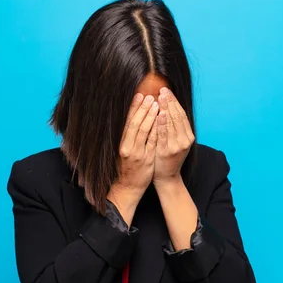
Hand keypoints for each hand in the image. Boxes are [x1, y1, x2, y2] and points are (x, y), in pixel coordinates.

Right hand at [108, 93, 158, 223]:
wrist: (128, 187)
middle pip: (135, 124)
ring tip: (156, 104)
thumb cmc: (125, 167)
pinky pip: (152, 142)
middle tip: (150, 96)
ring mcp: (137, 153)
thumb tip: (132, 117)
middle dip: (143, 109)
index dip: (133, 108)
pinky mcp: (146, 159)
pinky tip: (161, 120)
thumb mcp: (123, 150)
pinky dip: (157, 130)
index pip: (127, 121)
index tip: (139, 96)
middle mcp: (127, 147)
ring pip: (144, 131)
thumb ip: (127, 136)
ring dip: (151, 116)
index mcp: (120, 143)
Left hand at [154, 88, 194, 185]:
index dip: (175, 101)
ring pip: (173, 123)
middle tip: (163, 90)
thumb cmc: (167, 157)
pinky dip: (163, 123)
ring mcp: (178, 145)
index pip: (181, 114)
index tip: (167, 90)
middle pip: (178, 116)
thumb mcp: (175, 141)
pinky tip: (160, 114)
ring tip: (161, 97)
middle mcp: (185, 139)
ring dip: (167, 109)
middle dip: (170, 102)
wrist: (166, 176)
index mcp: (188, 135)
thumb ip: (174, 127)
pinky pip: (165, 134)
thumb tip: (168, 107)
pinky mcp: (168, 151)